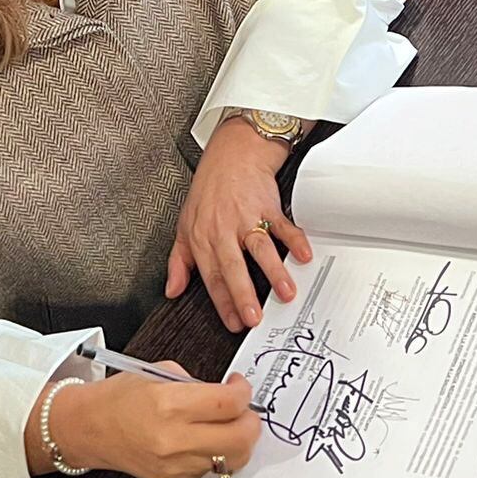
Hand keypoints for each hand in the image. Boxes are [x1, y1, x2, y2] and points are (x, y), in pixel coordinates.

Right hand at [44, 368, 261, 477]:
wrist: (89, 428)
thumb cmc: (118, 399)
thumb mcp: (158, 373)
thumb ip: (195, 383)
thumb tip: (224, 393)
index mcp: (170, 404)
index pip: (229, 403)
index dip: (243, 392)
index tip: (239, 386)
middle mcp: (175, 439)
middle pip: (240, 438)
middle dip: (251, 421)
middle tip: (245, 409)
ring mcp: (176, 465)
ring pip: (231, 460)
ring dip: (236, 440)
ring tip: (226, 425)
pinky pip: (210, 469)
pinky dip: (214, 454)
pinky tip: (202, 439)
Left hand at [166, 119, 311, 331]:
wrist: (232, 154)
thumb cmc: (209, 191)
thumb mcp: (184, 225)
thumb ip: (179, 261)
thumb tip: (172, 289)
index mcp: (203, 239)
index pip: (211, 276)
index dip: (222, 302)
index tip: (233, 323)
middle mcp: (224, 230)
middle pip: (233, 266)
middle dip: (243, 294)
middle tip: (254, 318)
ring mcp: (247, 217)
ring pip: (260, 247)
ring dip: (274, 271)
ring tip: (286, 293)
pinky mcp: (267, 205)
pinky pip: (282, 225)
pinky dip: (295, 239)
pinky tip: (304, 255)